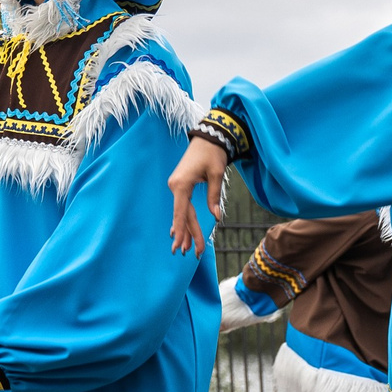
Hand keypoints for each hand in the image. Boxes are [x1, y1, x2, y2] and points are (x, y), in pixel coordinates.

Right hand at [169, 138, 228, 254]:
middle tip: (192, 254)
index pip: (181, 213)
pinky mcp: (180, 185)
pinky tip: (178, 232)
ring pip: (182, 212)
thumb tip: (216, 217)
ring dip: (185, 230)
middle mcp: (175, 186)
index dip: (182, 231)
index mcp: (181, 184)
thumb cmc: (213, 154)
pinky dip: (182, 219)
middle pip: (183, 216)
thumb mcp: (216, 174)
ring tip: (186, 249)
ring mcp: (176, 186)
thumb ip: (214, 196)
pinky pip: (182, 206)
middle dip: (188, 235)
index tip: (180, 246)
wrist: (207, 137)